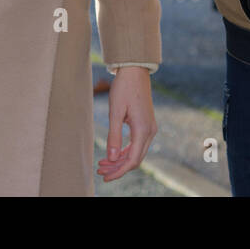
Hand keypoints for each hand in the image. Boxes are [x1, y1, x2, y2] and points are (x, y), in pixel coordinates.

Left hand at [97, 66, 155, 181]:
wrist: (134, 71)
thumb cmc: (123, 88)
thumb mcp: (115, 111)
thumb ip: (114, 135)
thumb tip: (110, 158)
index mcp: (143, 129)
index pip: (132, 160)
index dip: (118, 171)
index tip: (105, 177)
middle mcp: (150, 131)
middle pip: (135, 159)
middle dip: (117, 167)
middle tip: (100, 171)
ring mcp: (149, 128)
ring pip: (136, 152)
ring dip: (120, 160)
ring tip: (102, 163)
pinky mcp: (146, 124)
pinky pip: (137, 144)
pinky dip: (124, 151)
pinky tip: (112, 154)